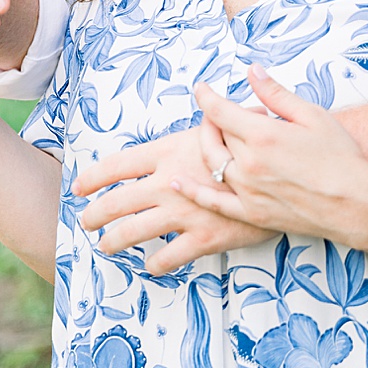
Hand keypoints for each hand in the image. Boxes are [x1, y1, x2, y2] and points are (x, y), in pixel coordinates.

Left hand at [73, 127, 272, 275]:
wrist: (289, 175)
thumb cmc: (260, 143)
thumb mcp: (230, 122)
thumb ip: (212, 118)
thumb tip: (212, 102)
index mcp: (169, 151)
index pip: (117, 165)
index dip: (93, 177)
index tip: (79, 187)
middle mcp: (169, 183)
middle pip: (116, 202)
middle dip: (95, 214)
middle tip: (85, 222)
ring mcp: (184, 212)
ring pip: (133, 233)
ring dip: (113, 242)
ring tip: (105, 246)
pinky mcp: (204, 238)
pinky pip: (169, 257)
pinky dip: (156, 264)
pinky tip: (151, 265)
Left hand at [176, 67, 367, 249]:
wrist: (357, 205)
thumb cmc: (342, 159)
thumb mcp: (313, 116)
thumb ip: (277, 94)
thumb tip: (253, 72)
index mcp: (263, 135)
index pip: (221, 110)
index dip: (207, 97)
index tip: (201, 88)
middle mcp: (248, 164)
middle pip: (216, 135)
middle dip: (215, 120)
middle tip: (221, 113)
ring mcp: (247, 191)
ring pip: (213, 163)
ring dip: (208, 146)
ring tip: (212, 136)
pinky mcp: (252, 214)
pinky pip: (214, 201)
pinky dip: (194, 190)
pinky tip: (180, 182)